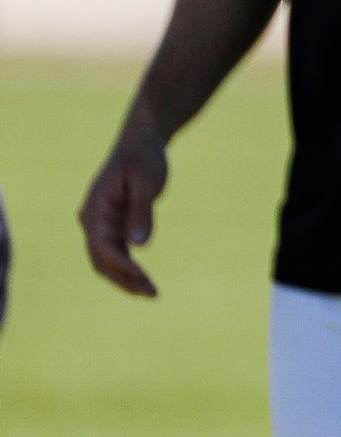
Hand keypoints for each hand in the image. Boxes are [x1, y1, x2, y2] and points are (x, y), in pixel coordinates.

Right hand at [80, 127, 168, 296]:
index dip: (119, 263)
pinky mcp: (114, 226)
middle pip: (101, 259)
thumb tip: (139, 246)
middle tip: (151, 293)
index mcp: (94, 208)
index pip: (100, 245)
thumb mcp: (146, 181)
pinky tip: (146, 280)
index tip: (141, 274)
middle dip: (124, 279)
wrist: (141, 143)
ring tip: (152, 293)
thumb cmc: (143, 158)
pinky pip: (117, 254)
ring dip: (127, 278)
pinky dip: (130, 268)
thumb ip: (142, 211)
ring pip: (108, 261)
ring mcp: (101, 225)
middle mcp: (92, 220)